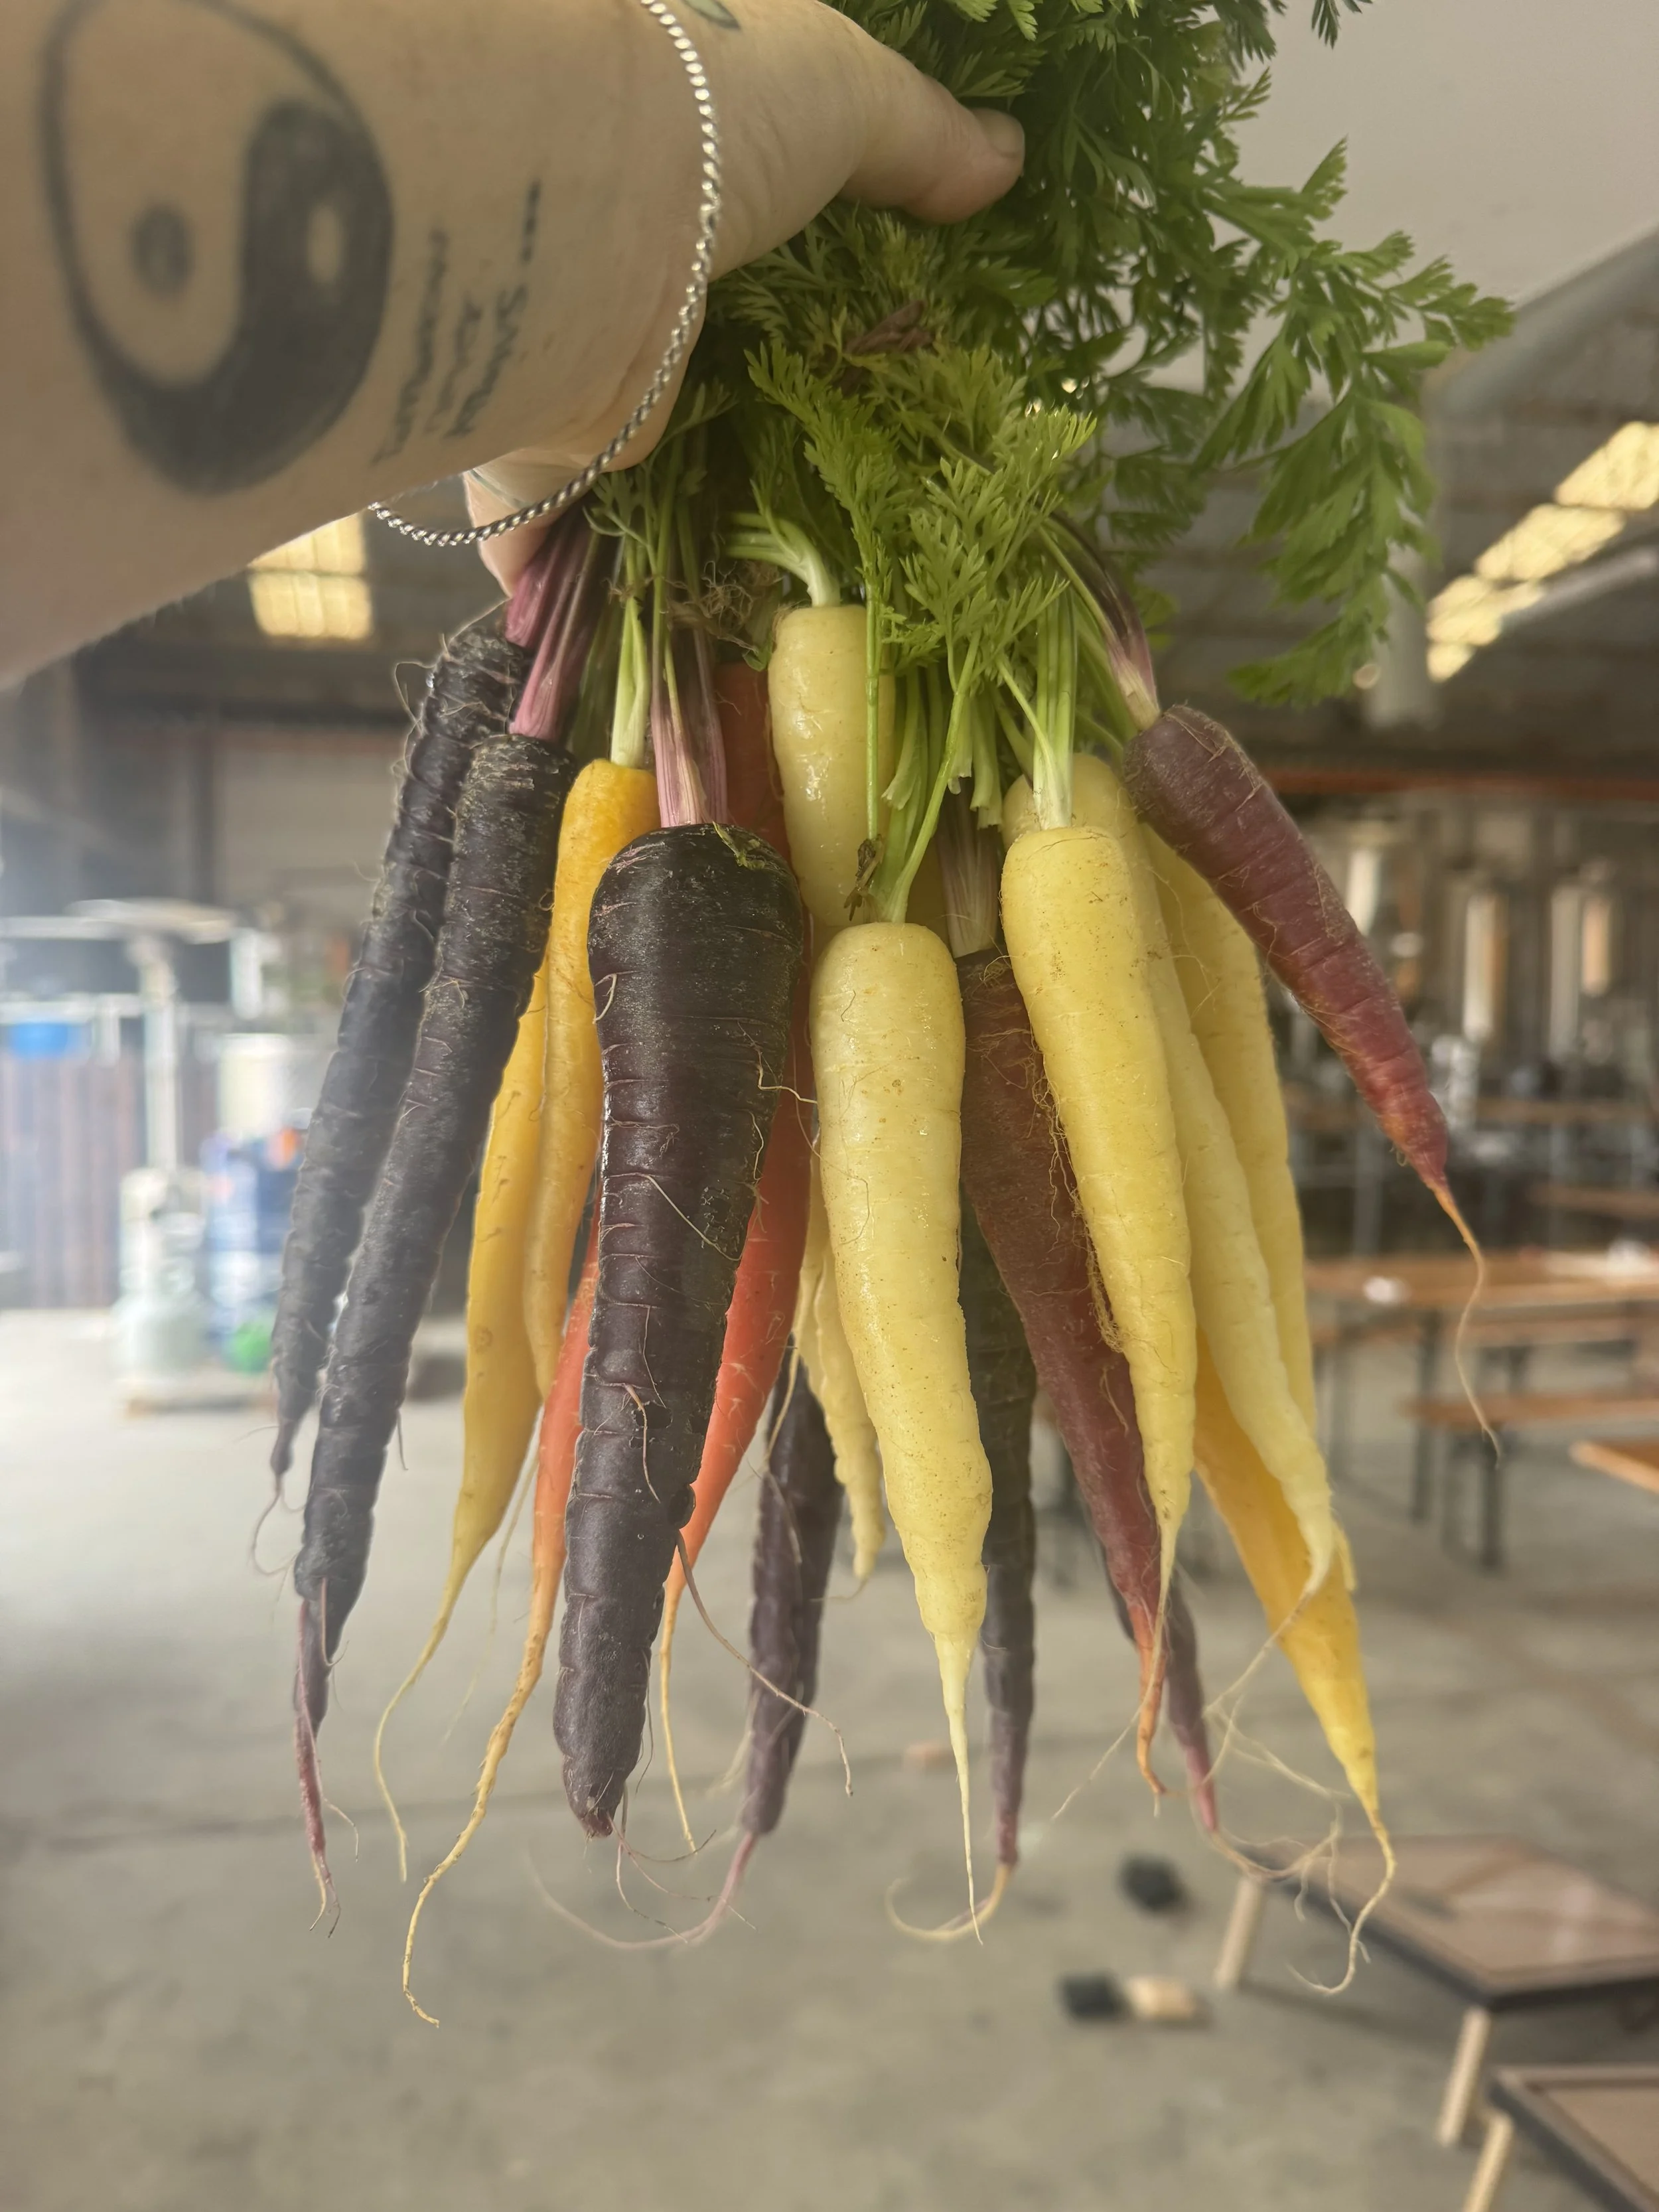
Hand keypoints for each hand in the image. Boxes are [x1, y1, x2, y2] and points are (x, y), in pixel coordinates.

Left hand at [466, 0, 1021, 587]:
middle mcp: (609, 265)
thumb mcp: (839, 89)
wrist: (571, 213)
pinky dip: (600, 590)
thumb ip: (916, 131)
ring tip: (779, 578)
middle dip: (754, 413)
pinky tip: (673, 637)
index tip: (877, 338)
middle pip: (698, 357)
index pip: (747, 226)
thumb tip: (1001, 157)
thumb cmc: (702, 123)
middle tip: (845, 477)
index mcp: (670, 166)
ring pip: (632, 458)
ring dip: (685, 509)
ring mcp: (565, 366)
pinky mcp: (532, 461)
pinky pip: (565, 542)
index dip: (807, 279)